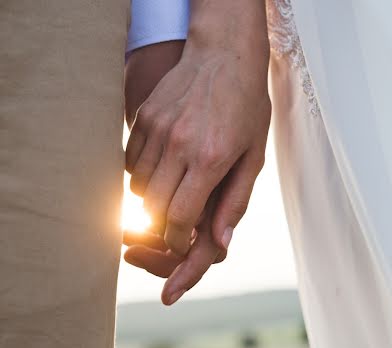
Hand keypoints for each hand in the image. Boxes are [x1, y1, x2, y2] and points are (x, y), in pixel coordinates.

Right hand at [123, 40, 225, 304]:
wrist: (224, 53)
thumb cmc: (246, 107)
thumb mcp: (253, 158)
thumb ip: (236, 202)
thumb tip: (222, 243)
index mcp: (211, 159)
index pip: (179, 218)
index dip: (177, 240)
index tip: (181, 243)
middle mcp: (180, 145)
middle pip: (154, 208)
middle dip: (163, 227)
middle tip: (175, 227)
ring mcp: (157, 129)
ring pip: (138, 188)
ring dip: (152, 202)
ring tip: (172, 195)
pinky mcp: (144, 118)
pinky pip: (130, 163)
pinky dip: (141, 177)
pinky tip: (162, 171)